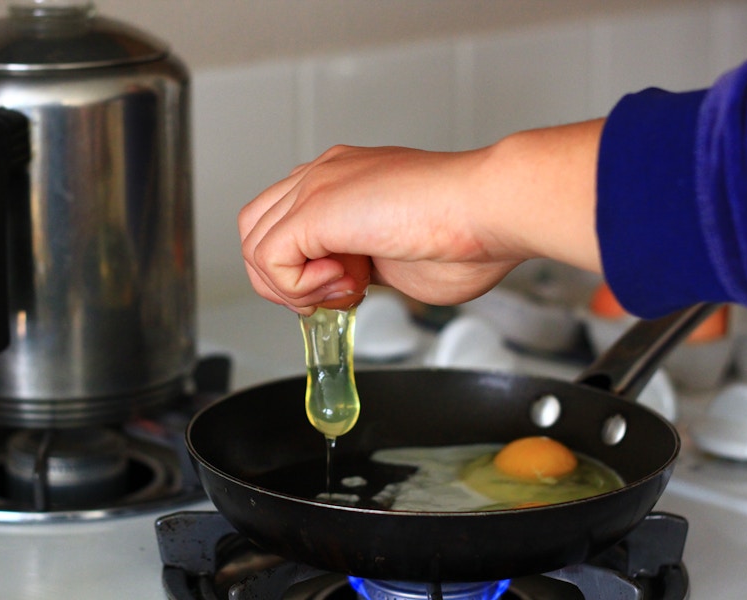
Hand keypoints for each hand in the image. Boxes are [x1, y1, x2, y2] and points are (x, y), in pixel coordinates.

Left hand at [239, 121, 603, 313]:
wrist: (492, 210)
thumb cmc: (468, 237)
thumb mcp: (396, 261)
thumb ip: (360, 268)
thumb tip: (345, 288)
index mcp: (343, 184)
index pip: (284, 229)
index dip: (302, 274)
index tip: (348, 290)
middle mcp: (323, 177)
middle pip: (257, 234)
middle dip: (288, 283)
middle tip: (339, 295)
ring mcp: (316, 187)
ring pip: (254, 247)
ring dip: (294, 288)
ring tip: (346, 289)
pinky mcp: (315, 208)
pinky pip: (267, 259)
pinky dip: (299, 287)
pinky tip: (347, 282)